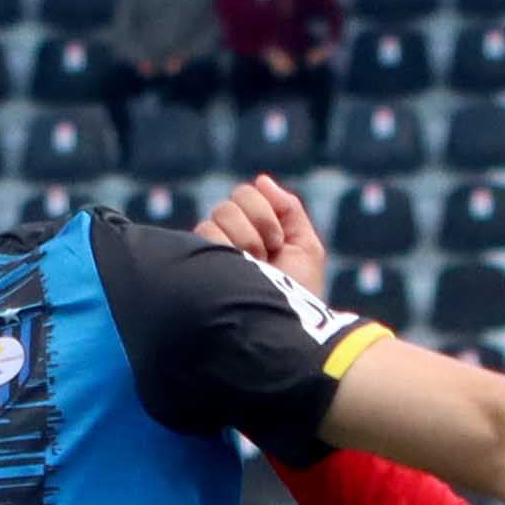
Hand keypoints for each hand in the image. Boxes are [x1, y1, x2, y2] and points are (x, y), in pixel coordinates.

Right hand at [202, 174, 326, 290]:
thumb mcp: (305, 247)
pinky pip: (203, 234)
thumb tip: (262, 180)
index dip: (264, 212)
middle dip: (256, 225)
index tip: (278, 243)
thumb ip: (288, 210)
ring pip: (217, 216)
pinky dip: (225, 247)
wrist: (288, 325)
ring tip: (253, 266)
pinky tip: (236, 268)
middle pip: (230, 203)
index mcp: (254, 230)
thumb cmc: (301, 294)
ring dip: (243, 239)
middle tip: (267, 256)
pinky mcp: (199, 265)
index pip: (246, 194)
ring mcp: (211, 252)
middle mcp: (229, 239)